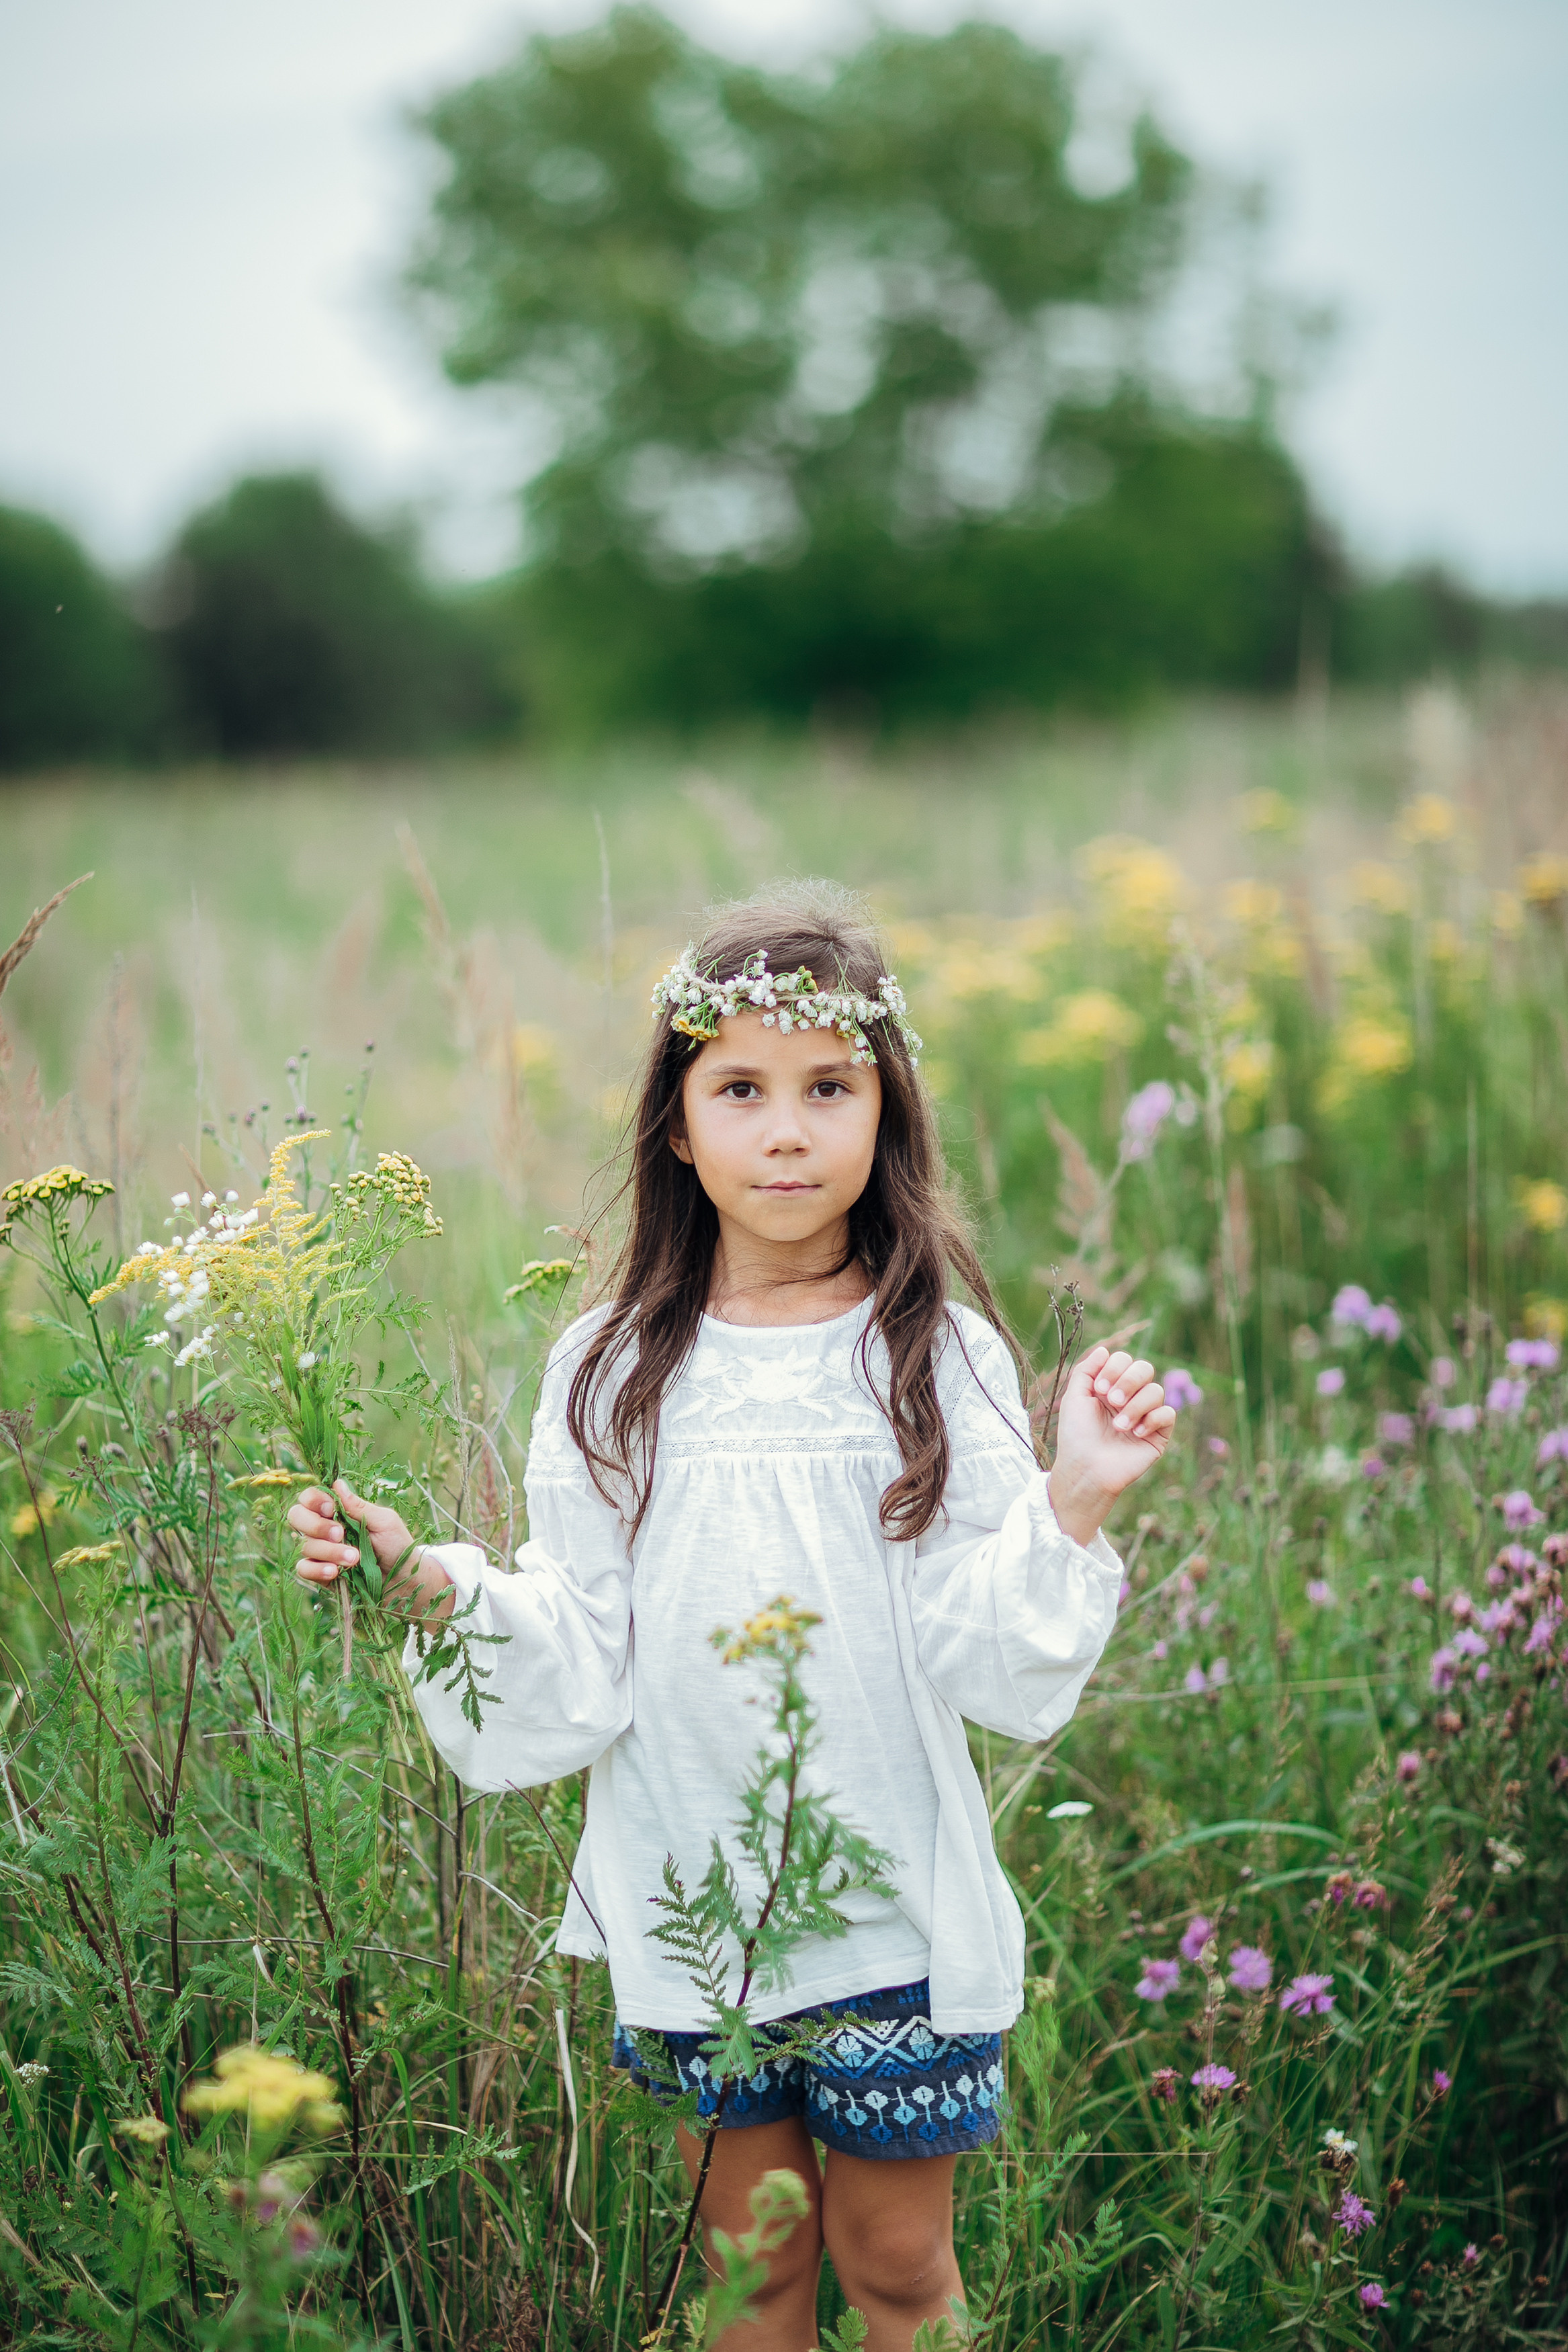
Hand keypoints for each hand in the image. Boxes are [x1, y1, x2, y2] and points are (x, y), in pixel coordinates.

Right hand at [286, 1480, 453, 1620]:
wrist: (403, 1579)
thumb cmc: (397, 1545)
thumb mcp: (383, 1521)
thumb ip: (358, 1506)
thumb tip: (337, 1483)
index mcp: (338, 1510)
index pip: (310, 1497)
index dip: (314, 1500)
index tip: (331, 1509)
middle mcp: (324, 1528)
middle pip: (297, 1517)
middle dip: (316, 1525)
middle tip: (340, 1534)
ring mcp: (321, 1551)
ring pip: (305, 1545)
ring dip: (330, 1551)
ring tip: (355, 1558)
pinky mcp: (320, 1573)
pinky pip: (303, 1569)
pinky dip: (317, 1569)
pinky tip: (335, 1572)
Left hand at [1047, 1345, 1174, 1548]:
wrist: (1085, 1469)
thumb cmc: (1077, 1435)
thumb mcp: (1074, 1397)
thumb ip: (1086, 1370)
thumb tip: (1105, 1349)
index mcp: (1111, 1386)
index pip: (1124, 1360)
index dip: (1114, 1368)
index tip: (1098, 1389)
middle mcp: (1130, 1397)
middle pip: (1144, 1368)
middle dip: (1127, 1381)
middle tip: (1111, 1401)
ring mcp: (1146, 1415)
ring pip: (1156, 1390)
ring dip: (1135, 1406)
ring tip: (1118, 1426)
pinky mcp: (1159, 1434)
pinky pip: (1168, 1413)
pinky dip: (1151, 1419)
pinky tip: (1134, 1433)